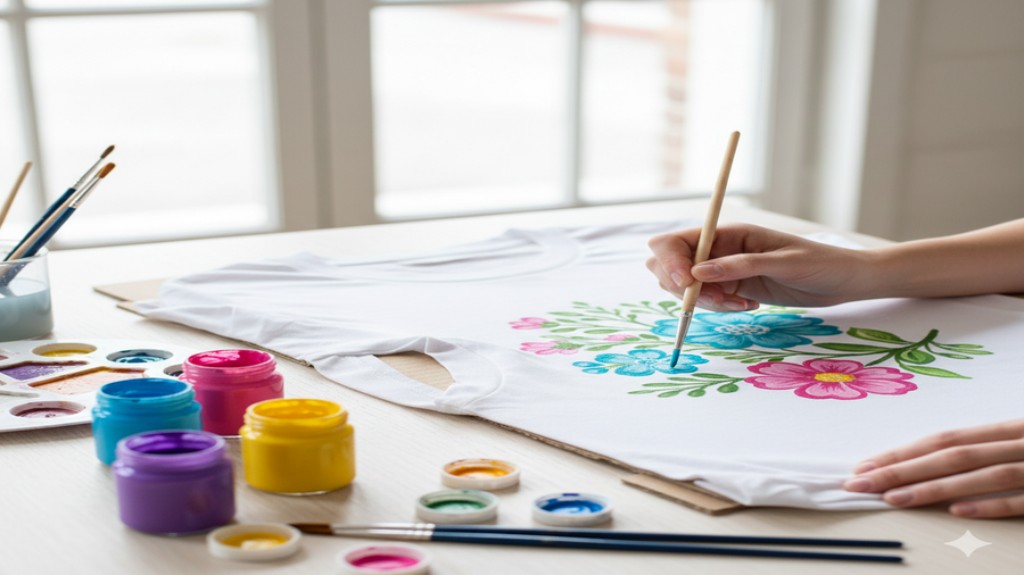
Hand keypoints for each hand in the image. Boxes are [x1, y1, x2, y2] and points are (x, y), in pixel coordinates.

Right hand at [646, 223, 872, 310]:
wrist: (842, 281)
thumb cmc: (819, 263)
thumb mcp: (782, 263)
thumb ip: (740, 267)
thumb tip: (697, 274)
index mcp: (728, 233)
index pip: (676, 241)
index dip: (671, 262)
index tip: (687, 285)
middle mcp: (718, 249)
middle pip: (671, 265)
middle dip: (682, 287)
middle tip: (719, 300)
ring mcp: (722, 270)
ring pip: (686, 287)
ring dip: (704, 302)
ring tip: (740, 306)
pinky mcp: (730, 289)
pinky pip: (706, 301)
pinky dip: (718, 309)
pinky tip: (747, 307)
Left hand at [843, 420, 1023, 517]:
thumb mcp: (1018, 438)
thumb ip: (982, 448)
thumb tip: (928, 461)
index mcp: (1007, 429)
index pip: (944, 440)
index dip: (903, 452)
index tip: (866, 466)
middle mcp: (1019, 444)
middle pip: (953, 455)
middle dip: (903, 469)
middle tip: (862, 483)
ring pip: (983, 475)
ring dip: (935, 487)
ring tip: (894, 498)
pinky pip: (1021, 499)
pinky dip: (990, 504)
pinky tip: (957, 511)